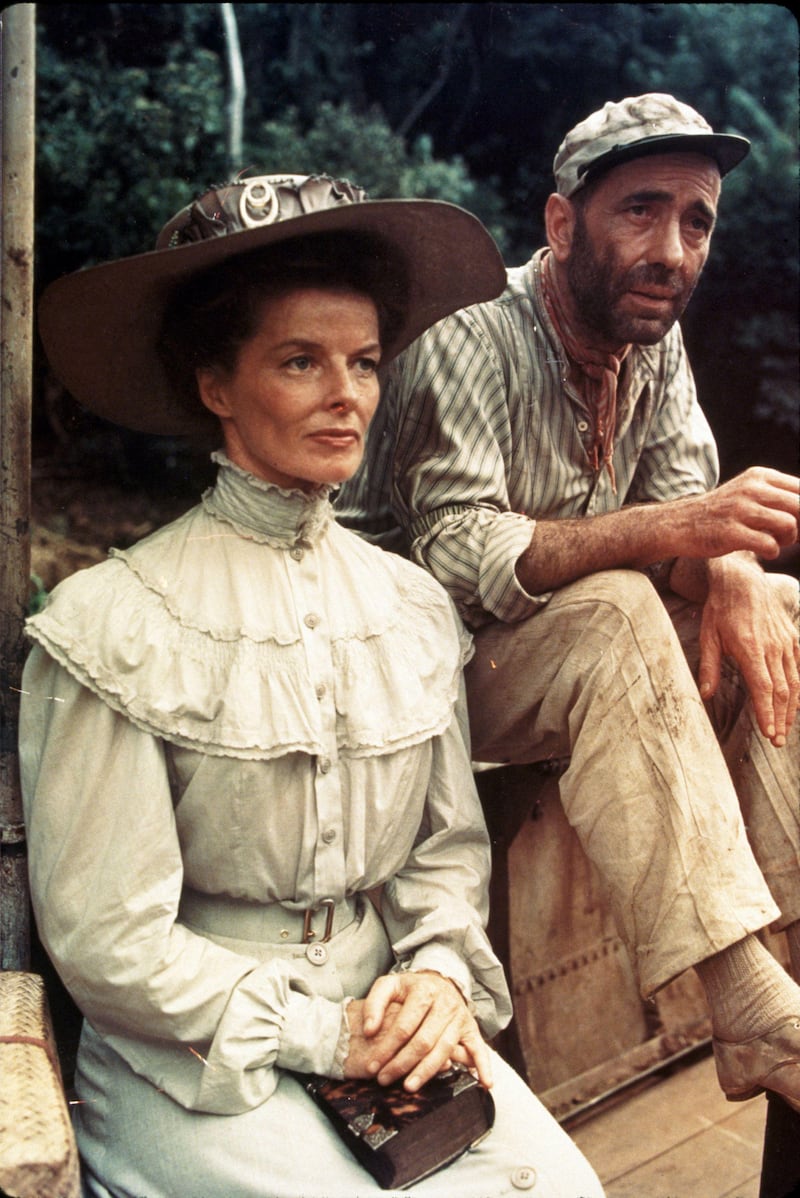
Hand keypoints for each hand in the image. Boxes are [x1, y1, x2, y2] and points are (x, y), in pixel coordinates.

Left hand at [343, 971, 492, 1091]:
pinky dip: (484, 1066)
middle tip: (385, 1080)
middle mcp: (444, 1004)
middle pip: (423, 1040)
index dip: (387, 1048)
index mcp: (423, 992)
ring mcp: (459, 1016)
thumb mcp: (389, 986)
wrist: (440, 980)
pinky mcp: (471, 1027)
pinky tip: (485, 1084)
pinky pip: (480, 1048)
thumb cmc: (411, 989)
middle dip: (402, 1063)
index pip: (404, 1026)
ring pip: (444, 1049)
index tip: (372, 1066)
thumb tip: (368, 1031)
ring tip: (409, 1086)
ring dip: (427, 1071)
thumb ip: (374, 1004)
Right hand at [671, 468, 798, 561]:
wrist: (679, 524)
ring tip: (776, 542)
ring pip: (789, 524)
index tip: (797, 524)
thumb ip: (777, 496)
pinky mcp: (730, 533)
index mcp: (759, 476)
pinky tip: (764, 551)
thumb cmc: (721, 513)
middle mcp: (750, 489)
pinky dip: (773, 552)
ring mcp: (739, 510)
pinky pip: (769, 545)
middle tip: (789, 536)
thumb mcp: (747, 492)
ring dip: (789, 539)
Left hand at [698, 560, 799, 745]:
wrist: (742, 579)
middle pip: (783, 691)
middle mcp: (772, 647)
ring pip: (795, 682)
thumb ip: (709, 666)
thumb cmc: (721, 608)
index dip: (768, 713)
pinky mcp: (792, 638)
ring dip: (792, 709)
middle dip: (781, 719)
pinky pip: (799, 667)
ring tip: (786, 730)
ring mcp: (785, 642)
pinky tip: (794, 704)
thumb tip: (705, 694)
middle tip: (777, 741)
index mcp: (751, 648)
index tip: (769, 733)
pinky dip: (799, 688)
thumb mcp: (708, 636)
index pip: (764, 688)